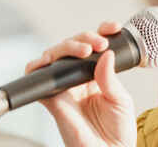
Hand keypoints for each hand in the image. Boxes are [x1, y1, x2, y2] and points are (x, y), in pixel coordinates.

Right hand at [24, 21, 135, 146]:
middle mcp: (78, 78)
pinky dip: (37, 67)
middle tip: (98, 45)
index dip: (100, 32)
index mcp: (96, 74)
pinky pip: (37, 79)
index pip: (94, 46)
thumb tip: (105, 54)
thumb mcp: (120, 99)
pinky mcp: (51, 99)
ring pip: (55, 56)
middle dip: (84, 38)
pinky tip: (49, 61)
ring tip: (85, 51)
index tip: (113, 27)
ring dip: (67, 47)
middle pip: (72, 46)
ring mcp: (64, 87)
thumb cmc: (118, 130)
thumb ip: (110, 77)